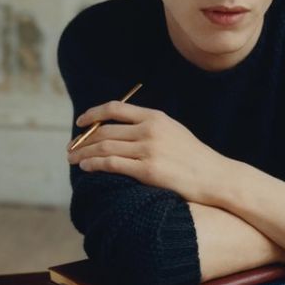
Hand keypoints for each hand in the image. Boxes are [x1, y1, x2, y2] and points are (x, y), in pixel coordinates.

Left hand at [67, 100, 230, 204]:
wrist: (215, 176)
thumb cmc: (193, 157)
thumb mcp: (173, 130)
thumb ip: (149, 125)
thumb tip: (120, 128)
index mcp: (155, 117)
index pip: (115, 108)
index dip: (93, 114)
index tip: (80, 122)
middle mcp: (149, 129)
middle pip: (105, 130)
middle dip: (83, 139)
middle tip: (70, 147)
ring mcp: (148, 150)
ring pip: (104, 148)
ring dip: (83, 153)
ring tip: (72, 159)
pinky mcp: (148, 170)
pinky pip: (112, 164)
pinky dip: (95, 165)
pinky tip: (86, 168)